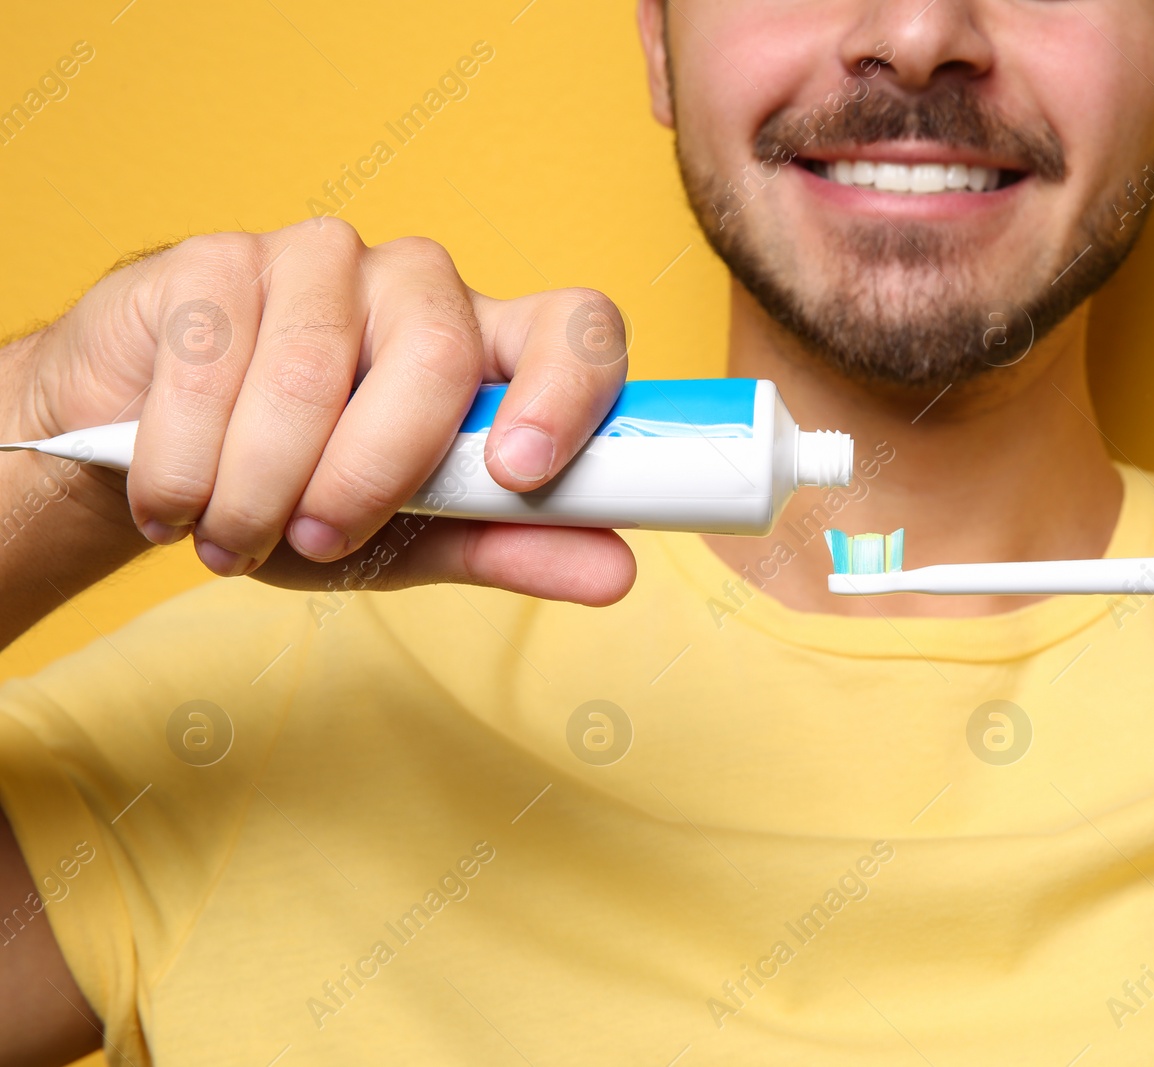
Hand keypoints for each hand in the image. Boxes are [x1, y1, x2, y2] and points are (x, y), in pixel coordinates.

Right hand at [7, 218, 635, 605]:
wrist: (161, 464)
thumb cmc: (307, 494)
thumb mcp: (417, 540)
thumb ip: (511, 546)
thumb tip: (618, 571)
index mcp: (493, 350)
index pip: (576, 326)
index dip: (568, 388)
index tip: (520, 473)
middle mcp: (421, 286)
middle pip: (438, 354)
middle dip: (373, 474)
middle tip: (319, 542)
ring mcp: (319, 261)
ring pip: (313, 367)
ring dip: (262, 483)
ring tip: (230, 538)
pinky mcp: (214, 258)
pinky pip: (210, 357)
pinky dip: (186, 456)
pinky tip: (174, 499)